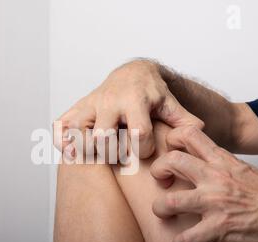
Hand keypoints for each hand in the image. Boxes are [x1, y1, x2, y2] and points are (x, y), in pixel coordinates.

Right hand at [53, 59, 203, 158]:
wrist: (131, 74)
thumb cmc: (152, 93)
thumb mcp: (170, 103)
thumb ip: (183, 120)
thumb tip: (197, 134)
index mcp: (134, 100)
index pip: (138, 134)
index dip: (144, 149)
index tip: (145, 149)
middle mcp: (108, 102)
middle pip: (103, 138)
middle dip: (113, 153)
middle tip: (121, 152)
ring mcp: (90, 105)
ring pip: (78, 135)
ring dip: (87, 150)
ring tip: (99, 153)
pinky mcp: (77, 109)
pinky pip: (60, 127)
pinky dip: (63, 141)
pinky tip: (74, 150)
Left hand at [150, 125, 257, 241]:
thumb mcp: (242, 168)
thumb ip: (218, 164)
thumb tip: (199, 162)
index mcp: (221, 160)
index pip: (189, 134)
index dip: (171, 139)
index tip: (169, 152)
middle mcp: (214, 177)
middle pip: (172, 161)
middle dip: (158, 170)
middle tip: (161, 181)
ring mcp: (215, 203)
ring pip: (170, 201)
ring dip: (160, 209)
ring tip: (163, 213)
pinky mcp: (219, 227)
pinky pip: (187, 238)